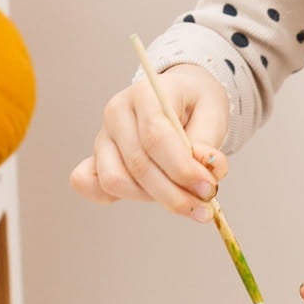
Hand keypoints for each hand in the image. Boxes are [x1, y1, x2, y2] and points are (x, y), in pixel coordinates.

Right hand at [70, 65, 229, 219]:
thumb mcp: (213, 114)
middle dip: (174, 194)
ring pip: (116, 180)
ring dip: (153, 197)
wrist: (180, 95)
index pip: (156, 137)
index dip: (182, 169)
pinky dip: (116, 197)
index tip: (208, 189)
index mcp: (145, 94)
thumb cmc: (195, 104)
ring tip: (183, 197)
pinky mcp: (96, 158)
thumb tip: (205, 171)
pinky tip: (148, 196)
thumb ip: (208, 144)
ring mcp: (102, 136)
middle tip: (205, 208)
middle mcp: (116, 113)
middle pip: (137, 164)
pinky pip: (90, 185)